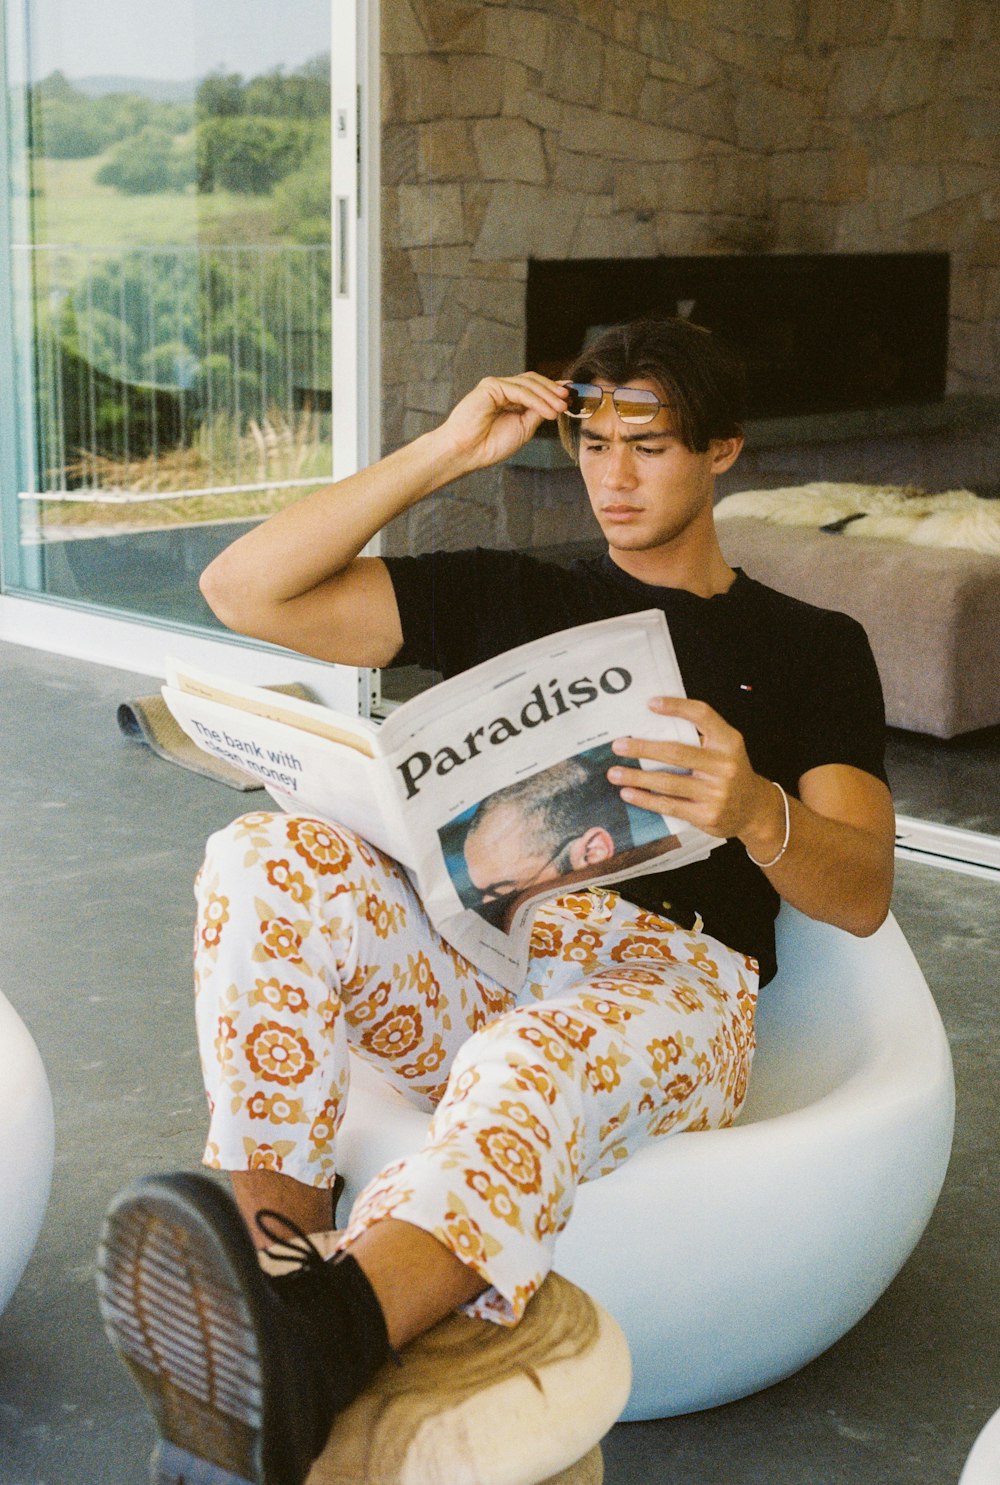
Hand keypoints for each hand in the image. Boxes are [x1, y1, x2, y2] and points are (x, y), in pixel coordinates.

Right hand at [436, 373, 568, 471]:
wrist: (467, 452)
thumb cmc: (490, 445)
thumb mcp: (523, 429)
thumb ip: (537, 413)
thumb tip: (557, 403)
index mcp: (510, 399)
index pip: (535, 389)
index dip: (553, 390)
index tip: (571, 396)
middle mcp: (503, 389)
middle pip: (534, 382)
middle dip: (553, 391)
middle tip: (568, 401)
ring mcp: (496, 386)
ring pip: (529, 384)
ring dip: (548, 396)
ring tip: (561, 408)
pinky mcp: (490, 386)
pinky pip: (519, 390)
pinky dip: (536, 400)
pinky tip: (547, 411)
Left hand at [607, 696, 780, 844]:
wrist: (755, 810)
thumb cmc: (730, 772)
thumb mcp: (725, 748)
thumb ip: (700, 737)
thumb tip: (652, 726)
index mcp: (729, 741)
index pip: (703, 715)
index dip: (677, 707)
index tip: (650, 703)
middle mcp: (724, 765)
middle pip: (676, 752)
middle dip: (643, 749)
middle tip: (618, 745)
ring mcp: (716, 792)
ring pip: (667, 782)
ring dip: (636, 777)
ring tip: (614, 773)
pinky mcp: (706, 815)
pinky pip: (669, 805)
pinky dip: (645, 800)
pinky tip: (628, 793)